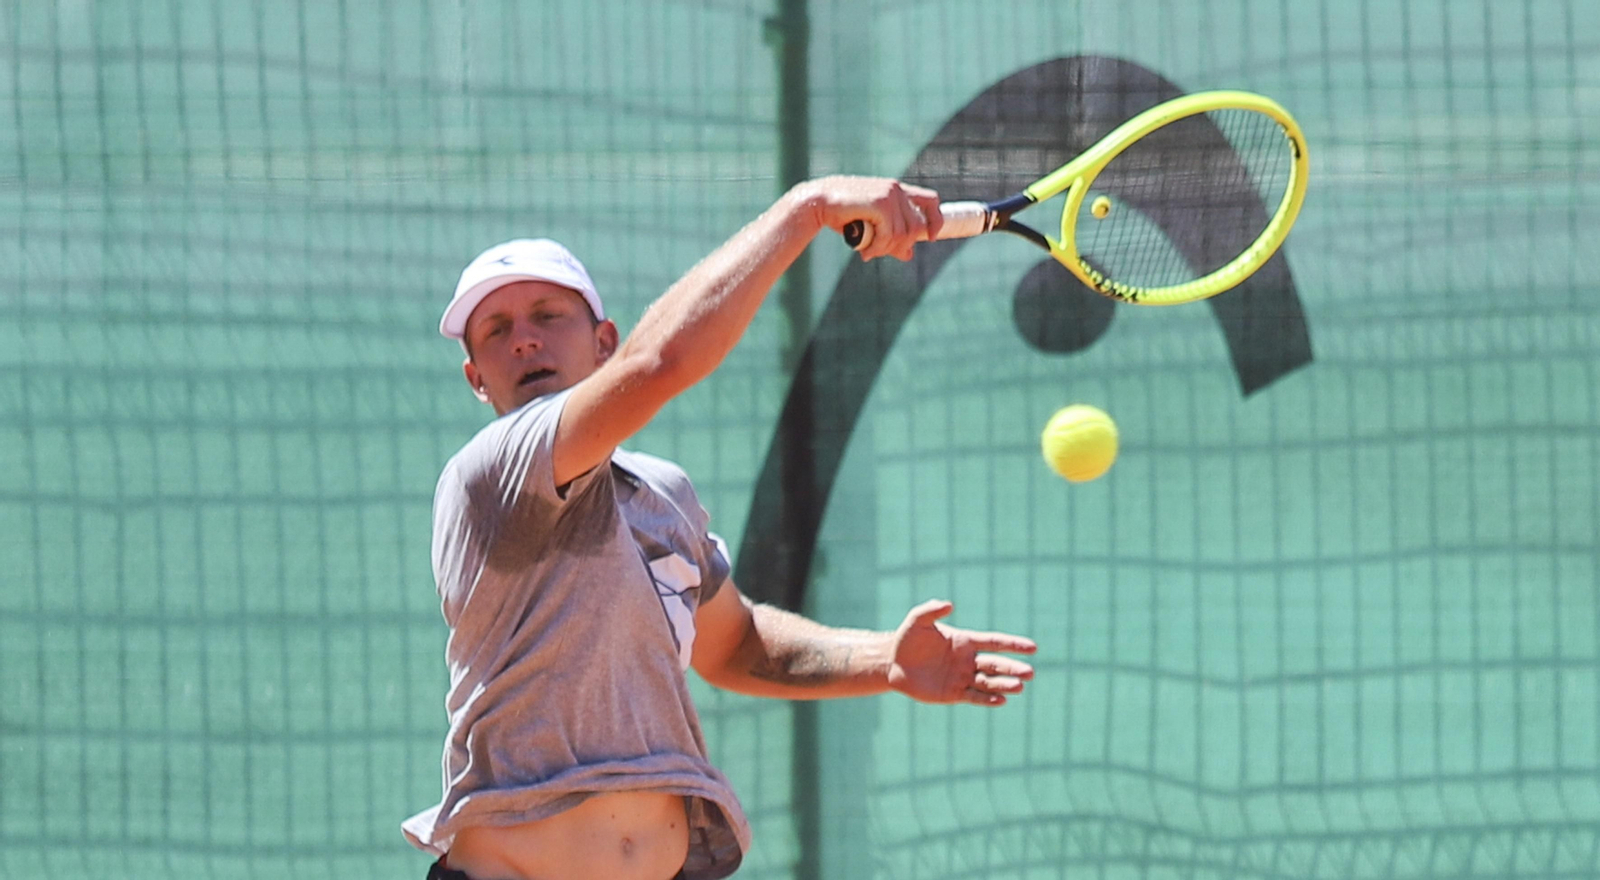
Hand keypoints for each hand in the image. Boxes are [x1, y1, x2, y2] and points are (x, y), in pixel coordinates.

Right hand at [796, 176, 942, 261]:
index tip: (931, 237)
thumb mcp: (871, 228)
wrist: (818, 203)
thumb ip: (891, 239)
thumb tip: (908, 255)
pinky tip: (865, 251)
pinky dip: (878, 248)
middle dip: (901, 245)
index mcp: (897, 190)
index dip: (935, 220)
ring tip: (869, 251)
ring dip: (885, 249)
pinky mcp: (880, 203)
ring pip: (904, 234)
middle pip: (917, 226)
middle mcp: (896, 189)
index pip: (930, 201)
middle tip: (879, 252)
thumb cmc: (842, 215)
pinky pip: (890, 235)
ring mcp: (889, 194)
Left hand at [886, 599, 1036, 705]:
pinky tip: (1001, 700)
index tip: (1032, 647)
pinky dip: (987, 699)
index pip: (994, 642)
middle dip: (1012, 668)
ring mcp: (962, 678)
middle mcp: (968, 660)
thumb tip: (949, 604)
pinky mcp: (953, 694)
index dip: (1013, 644)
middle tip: (1030, 673)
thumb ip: (932, 610)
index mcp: (965, 641)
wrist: (893, 663)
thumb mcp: (918, 620)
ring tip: (1019, 687)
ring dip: (1004, 685)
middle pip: (995, 664)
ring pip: (988, 682)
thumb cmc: (907, 638)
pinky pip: (974, 697)